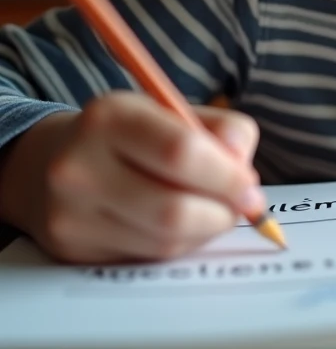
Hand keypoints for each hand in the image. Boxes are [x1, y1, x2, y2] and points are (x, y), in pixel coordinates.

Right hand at [0, 92, 263, 263]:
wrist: (47, 162)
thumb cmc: (130, 136)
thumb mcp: (172, 112)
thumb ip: (222, 130)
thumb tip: (245, 171)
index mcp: (110, 117)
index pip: (180, 152)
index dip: (227, 176)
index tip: (251, 187)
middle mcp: (79, 166)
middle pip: (173, 209)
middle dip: (222, 212)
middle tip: (241, 206)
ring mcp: (70, 213)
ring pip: (165, 242)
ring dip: (205, 231)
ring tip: (211, 211)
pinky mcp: (71, 249)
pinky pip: (147, 258)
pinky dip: (180, 245)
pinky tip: (179, 226)